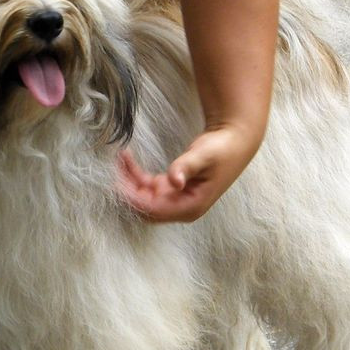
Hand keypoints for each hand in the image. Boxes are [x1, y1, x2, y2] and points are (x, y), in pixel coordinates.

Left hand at [117, 124, 259, 222]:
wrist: (235, 140)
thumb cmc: (223, 149)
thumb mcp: (204, 156)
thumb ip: (186, 167)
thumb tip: (174, 181)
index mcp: (191, 206)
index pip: (154, 210)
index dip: (134, 198)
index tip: (118, 182)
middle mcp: (182, 208)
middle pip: (145, 208)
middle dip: (127, 191)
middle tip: (114, 169)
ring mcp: (176, 199)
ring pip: (143, 197)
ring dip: (129, 180)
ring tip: (120, 158)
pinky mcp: (173, 189)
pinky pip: (148, 187)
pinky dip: (136, 175)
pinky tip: (127, 159)